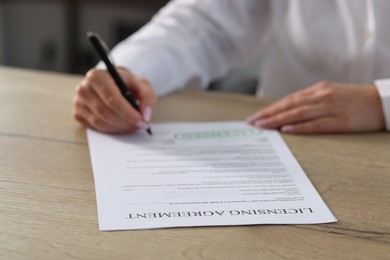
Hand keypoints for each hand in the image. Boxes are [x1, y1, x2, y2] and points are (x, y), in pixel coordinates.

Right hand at [72, 68, 156, 133]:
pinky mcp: (78, 114)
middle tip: (140, 126)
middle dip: (125, 122)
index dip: (128, 113)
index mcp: (97, 76)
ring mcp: (78, 102)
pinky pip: (95, 128)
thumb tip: (145, 116)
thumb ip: (147, 97)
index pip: (111, 99)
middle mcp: (83, 88)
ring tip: (133, 126)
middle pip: (105, 112)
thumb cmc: (126, 84)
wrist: (113, 84)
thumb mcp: (141, 85)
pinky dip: (111, 130)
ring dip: (119, 128)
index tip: (141, 121)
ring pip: (100, 123)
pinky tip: (121, 126)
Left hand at [246, 81, 384, 133]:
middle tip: (251, 122)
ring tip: (262, 126)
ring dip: (278, 120)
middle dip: (268, 114)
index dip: (271, 108)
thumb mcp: (330, 95)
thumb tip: (289, 113)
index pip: (288, 100)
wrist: (381, 102)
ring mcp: (330, 108)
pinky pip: (316, 124)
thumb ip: (310, 102)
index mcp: (318, 90)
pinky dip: (300, 127)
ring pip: (298, 114)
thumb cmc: (353, 100)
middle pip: (289, 106)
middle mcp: (321, 96)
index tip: (256, 117)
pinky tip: (286, 131)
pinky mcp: (340, 121)